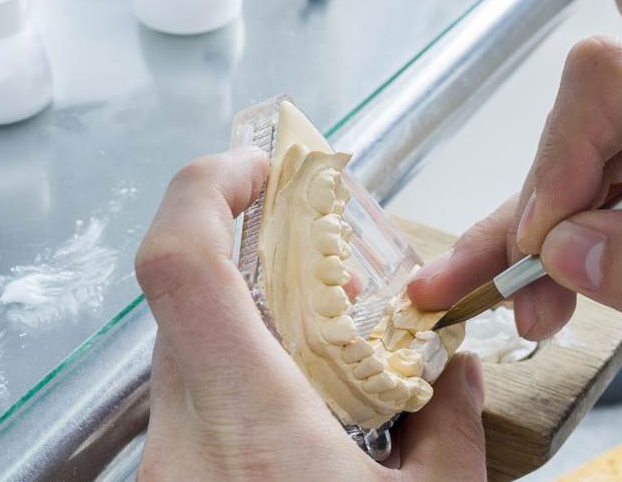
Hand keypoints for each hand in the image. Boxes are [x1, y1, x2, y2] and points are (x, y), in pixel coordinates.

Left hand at [135, 148, 486, 480]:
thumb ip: (449, 427)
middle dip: (259, 265)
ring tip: (324, 348)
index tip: (254, 169)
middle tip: (330, 277)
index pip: (183, 266)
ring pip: (186, 353)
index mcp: (250, 426)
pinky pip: (188, 403)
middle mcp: (184, 442)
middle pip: (191, 304)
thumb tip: (455, 375)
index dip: (206, 191)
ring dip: (250, 324)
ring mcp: (166, 467)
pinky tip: (296, 406)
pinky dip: (239, 377)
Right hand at [408, 37, 621, 417]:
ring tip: (506, 304)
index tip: (543, 238)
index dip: (566, 153)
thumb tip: (565, 250)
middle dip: (538, 212)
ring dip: (529, 244)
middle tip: (516, 286)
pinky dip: (551, 259)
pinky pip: (588, 216)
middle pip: (584, 130)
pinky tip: (526, 296)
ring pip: (573, 176)